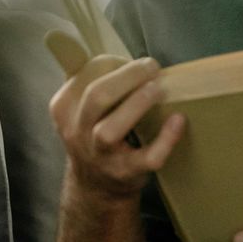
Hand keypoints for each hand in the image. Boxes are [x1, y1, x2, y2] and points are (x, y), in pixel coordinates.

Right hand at [49, 53, 186, 204]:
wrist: (95, 187)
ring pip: (109, 130)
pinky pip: (146, 157)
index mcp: (64, 108)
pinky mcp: (125, 172)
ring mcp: (99, 155)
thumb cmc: (94, 135)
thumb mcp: (80, 108)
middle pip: (96, 96)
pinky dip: (165, 139)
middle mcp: (77, 131)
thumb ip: (90, 80)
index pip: (84, 74)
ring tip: (158, 89)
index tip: (131, 62)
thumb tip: (122, 54)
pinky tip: (178, 121)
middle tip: (151, 67)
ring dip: (137, 104)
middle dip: (127, 76)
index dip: (112, 62)